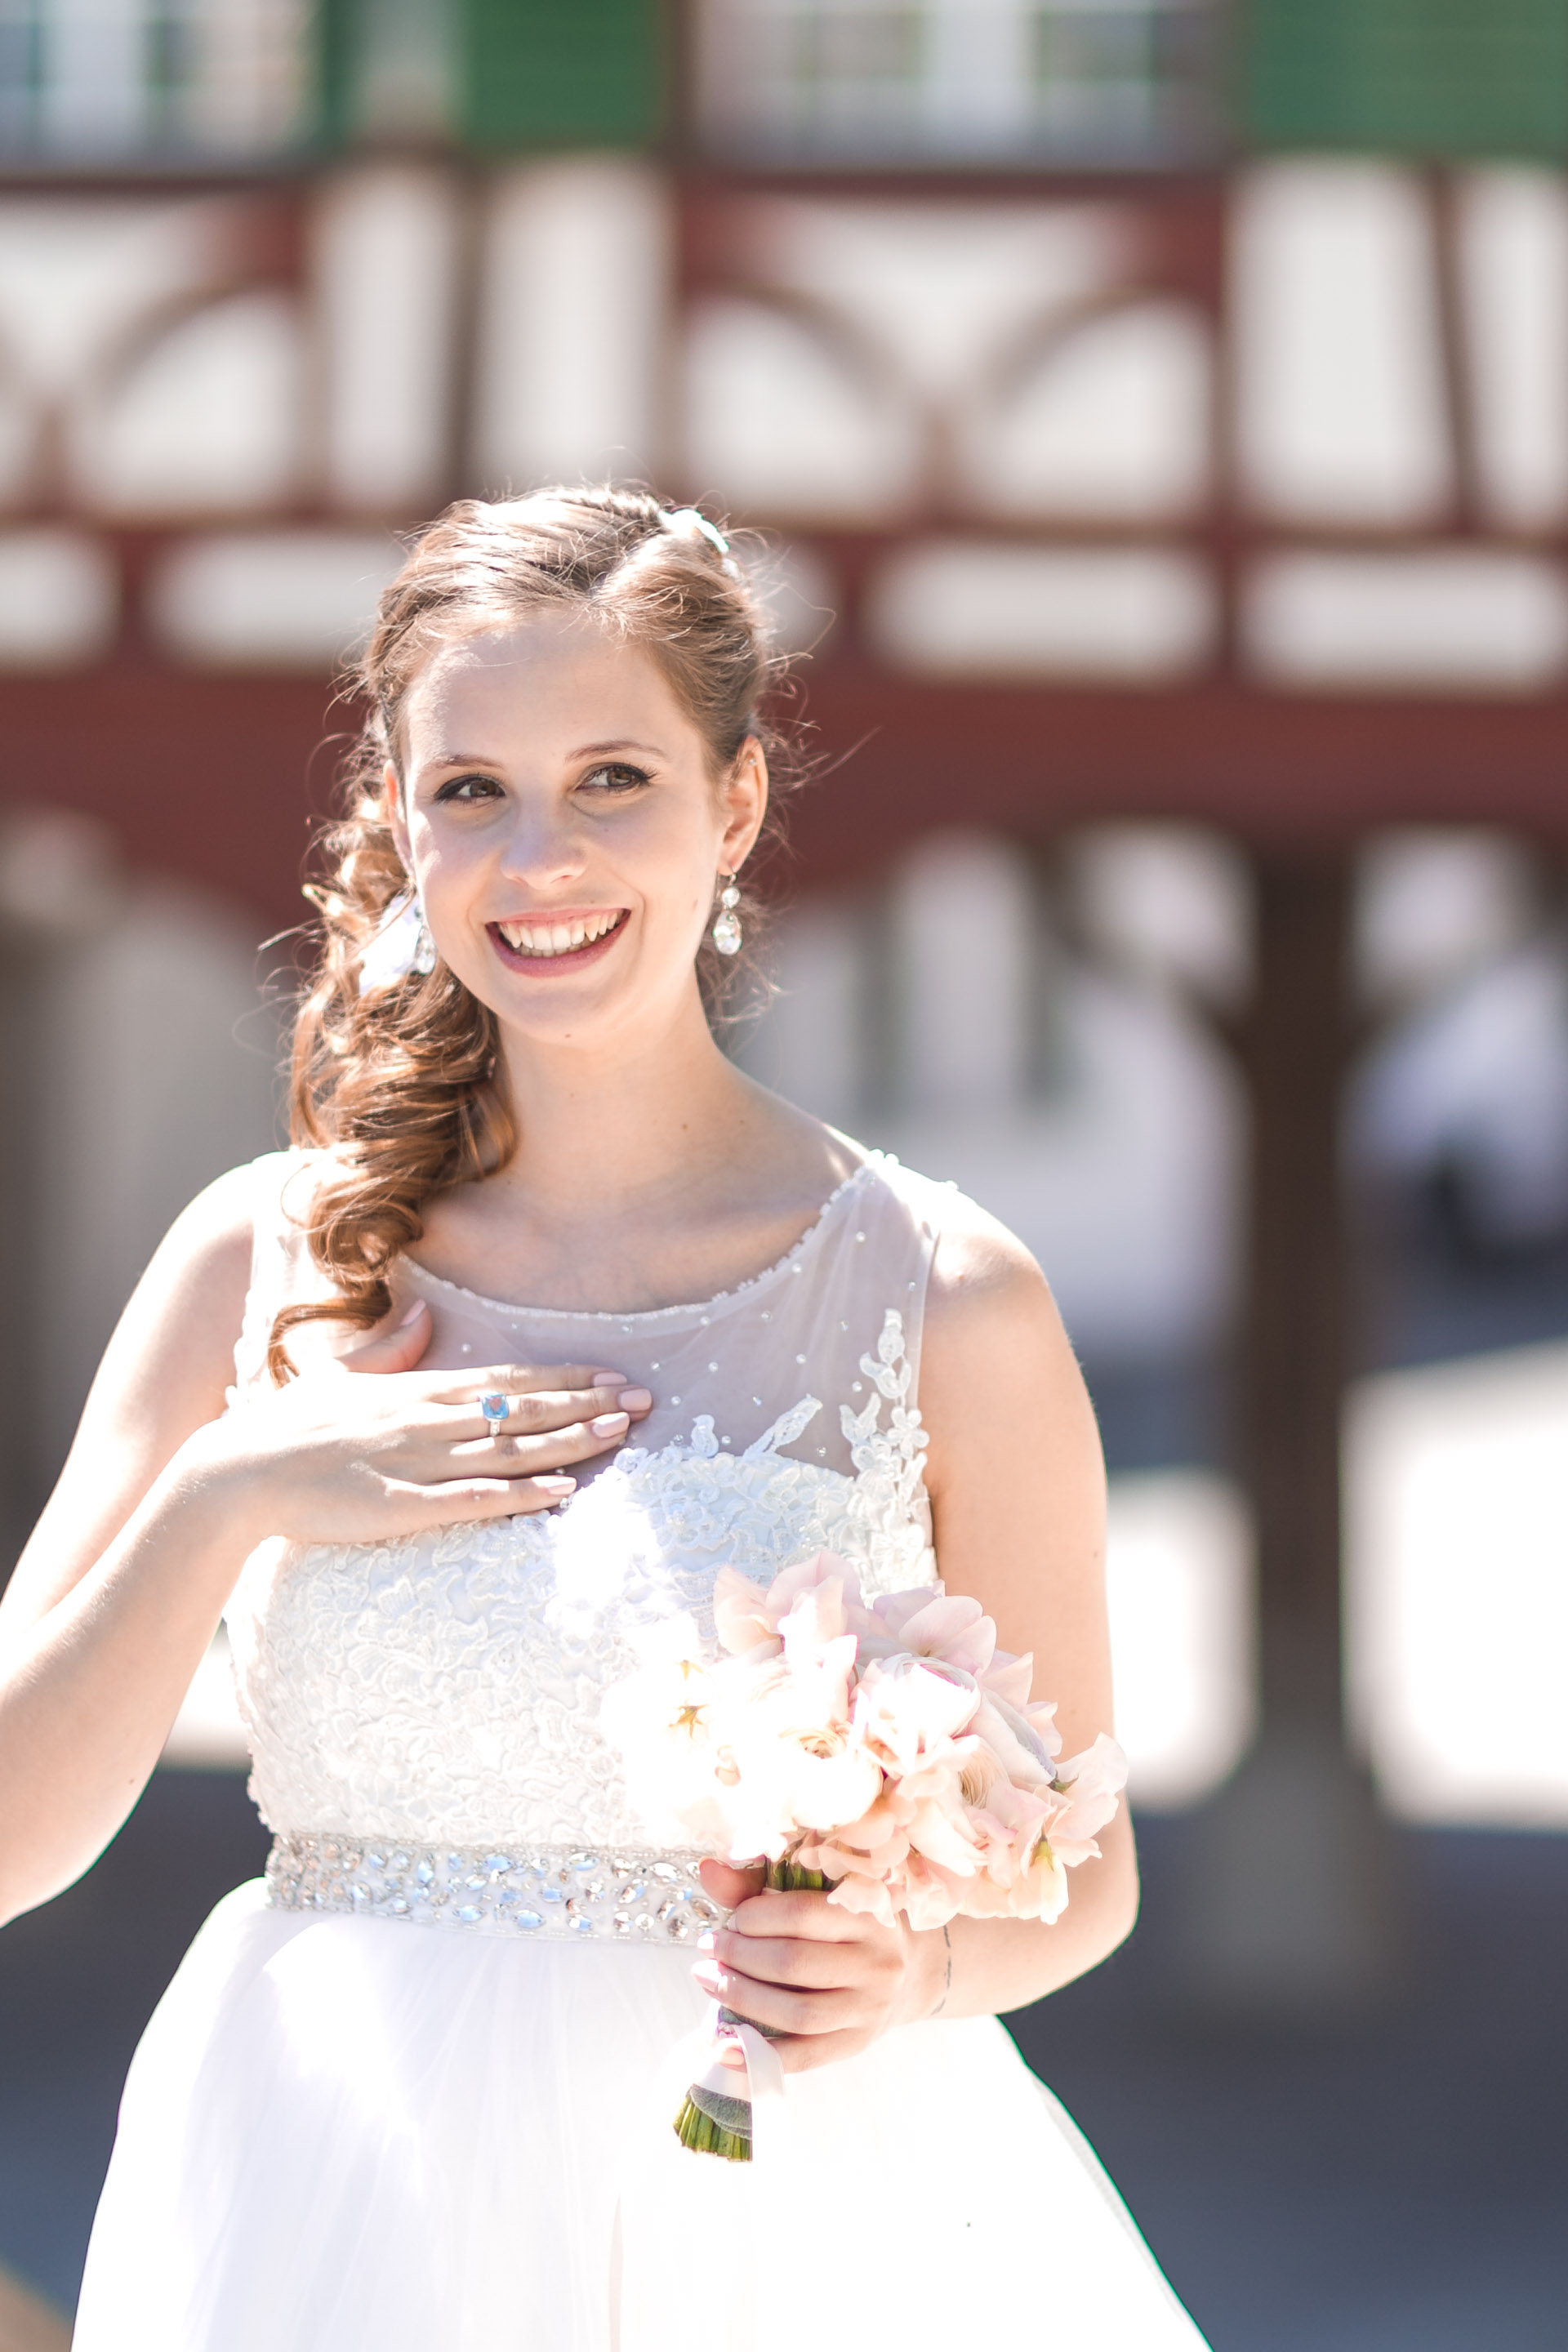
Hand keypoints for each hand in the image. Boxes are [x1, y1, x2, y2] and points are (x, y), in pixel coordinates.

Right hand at [179, 1315, 652, 1548]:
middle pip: (522, 1409)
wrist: (237, 1473)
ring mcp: (415, 1462)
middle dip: (587, 1403)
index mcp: (417, 1389)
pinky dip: (519, 1496)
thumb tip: (425, 1312)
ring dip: (570, 1442)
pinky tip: (560, 1493)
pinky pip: (472, 1502)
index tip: (614, 1374)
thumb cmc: (289, 1428)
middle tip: (647, 1400)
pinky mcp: (400, 1507)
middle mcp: (426, 1419)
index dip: (565, 1377)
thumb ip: (390, 1346)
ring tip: (621, 1435)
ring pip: (509, 1450)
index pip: (507, 1378)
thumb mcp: (341, 1375)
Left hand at [691, 1859, 947, 2075]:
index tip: (728, 1919)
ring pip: (798, 2012)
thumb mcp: (817, 1893)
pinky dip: (760, 2052)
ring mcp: (869, 2008)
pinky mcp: (857, 2043)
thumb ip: (760, 1883)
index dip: (754, 1917)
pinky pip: (805, 2056)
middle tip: (708, 1948)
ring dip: (742, 1998)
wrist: (905, 1971)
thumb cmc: (845, 1924)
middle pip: (794, 1964)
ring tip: (709, 1980)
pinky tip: (724, 2046)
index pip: (800, 1915)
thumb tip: (708, 1871)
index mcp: (868, 1914)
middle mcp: (876, 1963)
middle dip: (739, 1956)